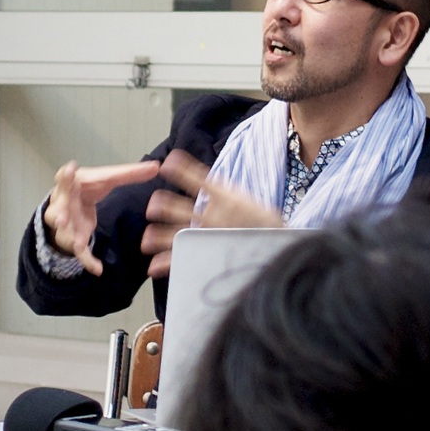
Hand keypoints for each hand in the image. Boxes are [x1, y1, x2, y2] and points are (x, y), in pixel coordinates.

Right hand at [42, 160, 160, 275]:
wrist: (70, 206)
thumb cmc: (86, 189)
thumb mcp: (105, 180)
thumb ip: (129, 174)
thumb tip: (156, 167)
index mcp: (70, 184)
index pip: (64, 178)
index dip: (65, 175)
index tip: (70, 169)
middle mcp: (62, 204)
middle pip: (58, 209)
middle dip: (59, 213)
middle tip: (62, 217)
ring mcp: (65, 223)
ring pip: (63, 233)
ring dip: (69, 238)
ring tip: (76, 243)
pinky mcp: (73, 238)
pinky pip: (78, 251)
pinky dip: (87, 261)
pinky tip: (98, 269)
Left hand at [138, 153, 283, 276]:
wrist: (282, 248)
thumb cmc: (263, 226)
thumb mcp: (246, 202)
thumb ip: (224, 193)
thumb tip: (206, 183)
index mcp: (225, 197)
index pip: (196, 179)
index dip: (179, 169)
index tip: (166, 163)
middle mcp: (214, 216)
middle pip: (174, 207)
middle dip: (160, 207)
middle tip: (153, 209)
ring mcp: (209, 237)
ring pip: (174, 234)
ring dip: (155, 237)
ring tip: (147, 240)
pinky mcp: (208, 254)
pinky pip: (181, 259)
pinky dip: (164, 263)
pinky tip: (153, 267)